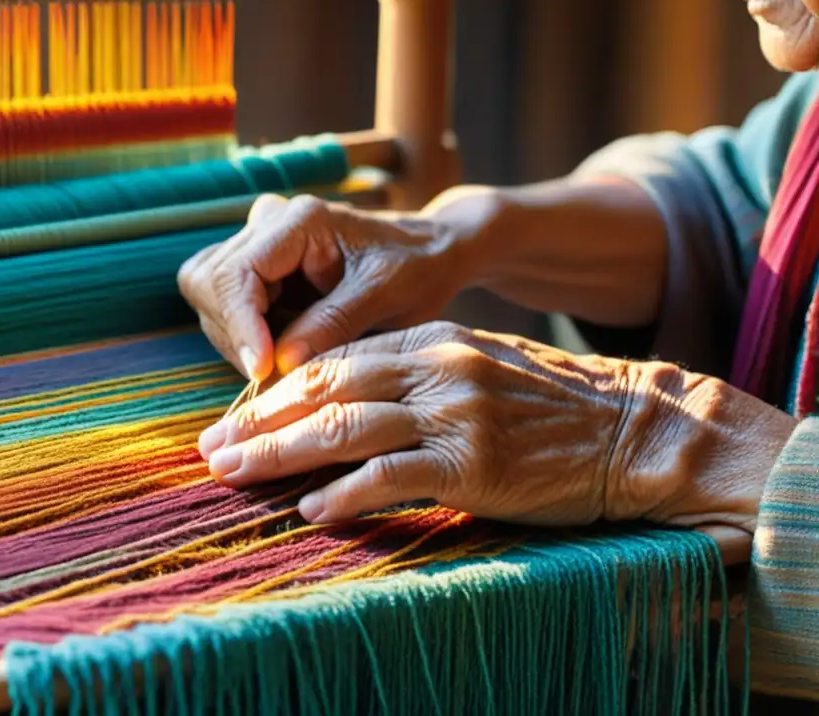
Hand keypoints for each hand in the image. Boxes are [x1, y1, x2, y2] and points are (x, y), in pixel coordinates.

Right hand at [177, 189, 499, 381]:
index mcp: (300, 221)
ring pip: (210, 298)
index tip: (262, 370)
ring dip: (239, 339)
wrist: (428, 255)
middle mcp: (268, 223)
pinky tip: (285, 351)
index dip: (241, 326)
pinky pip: (224, 308)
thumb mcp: (386, 295)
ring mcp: (258, 244)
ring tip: (290, 360)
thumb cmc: (415, 268)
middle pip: (209, 283)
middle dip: (236, 335)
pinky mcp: (257, 270)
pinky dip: (246, 338)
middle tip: (276, 373)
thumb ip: (334, 323)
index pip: (236, 273)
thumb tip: (278, 363)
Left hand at [199, 321, 794, 561]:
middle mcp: (437, 368)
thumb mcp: (481, 365)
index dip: (279, 392)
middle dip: (262, 422)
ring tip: (235, 474)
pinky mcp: (476, 464)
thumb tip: (351, 398)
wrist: (636, 430)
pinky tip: (312, 509)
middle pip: (327, 389)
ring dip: (282, 454)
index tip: (238, 418)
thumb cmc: (553, 406)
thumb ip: (419, 371)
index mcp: (433, 340)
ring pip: (347, 428)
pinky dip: (348, 494)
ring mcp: (456, 414)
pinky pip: (394, 478)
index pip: (336, 361)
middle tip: (213, 450)